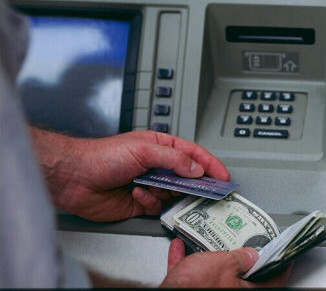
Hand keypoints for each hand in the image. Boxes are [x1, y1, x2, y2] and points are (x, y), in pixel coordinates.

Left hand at [30, 127, 228, 221]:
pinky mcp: (140, 202)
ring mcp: (150, 184)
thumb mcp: (143, 150)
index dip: (209, 164)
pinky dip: (150, 202)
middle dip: (193, 184)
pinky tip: (136, 194)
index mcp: (160, 147)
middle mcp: (156, 166)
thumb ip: (173, 159)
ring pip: (174, 194)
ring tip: (153, 188)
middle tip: (201, 191)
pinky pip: (157, 206)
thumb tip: (196, 168)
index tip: (222, 175)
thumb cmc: (102, 156)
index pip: (192, 154)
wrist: (74, 178)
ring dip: (166, 193)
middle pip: (186, 176)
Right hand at [160, 239, 291, 287]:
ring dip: (210, 257)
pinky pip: (190, 275)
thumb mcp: (225, 263)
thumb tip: (251, 255)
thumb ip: (240, 258)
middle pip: (242, 277)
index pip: (273, 280)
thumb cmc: (196, 285)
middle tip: (248, 244)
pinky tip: (180, 247)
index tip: (286, 257)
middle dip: (242, 260)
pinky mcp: (188, 290)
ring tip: (209, 242)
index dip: (281, 266)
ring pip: (214, 275)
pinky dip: (186, 261)